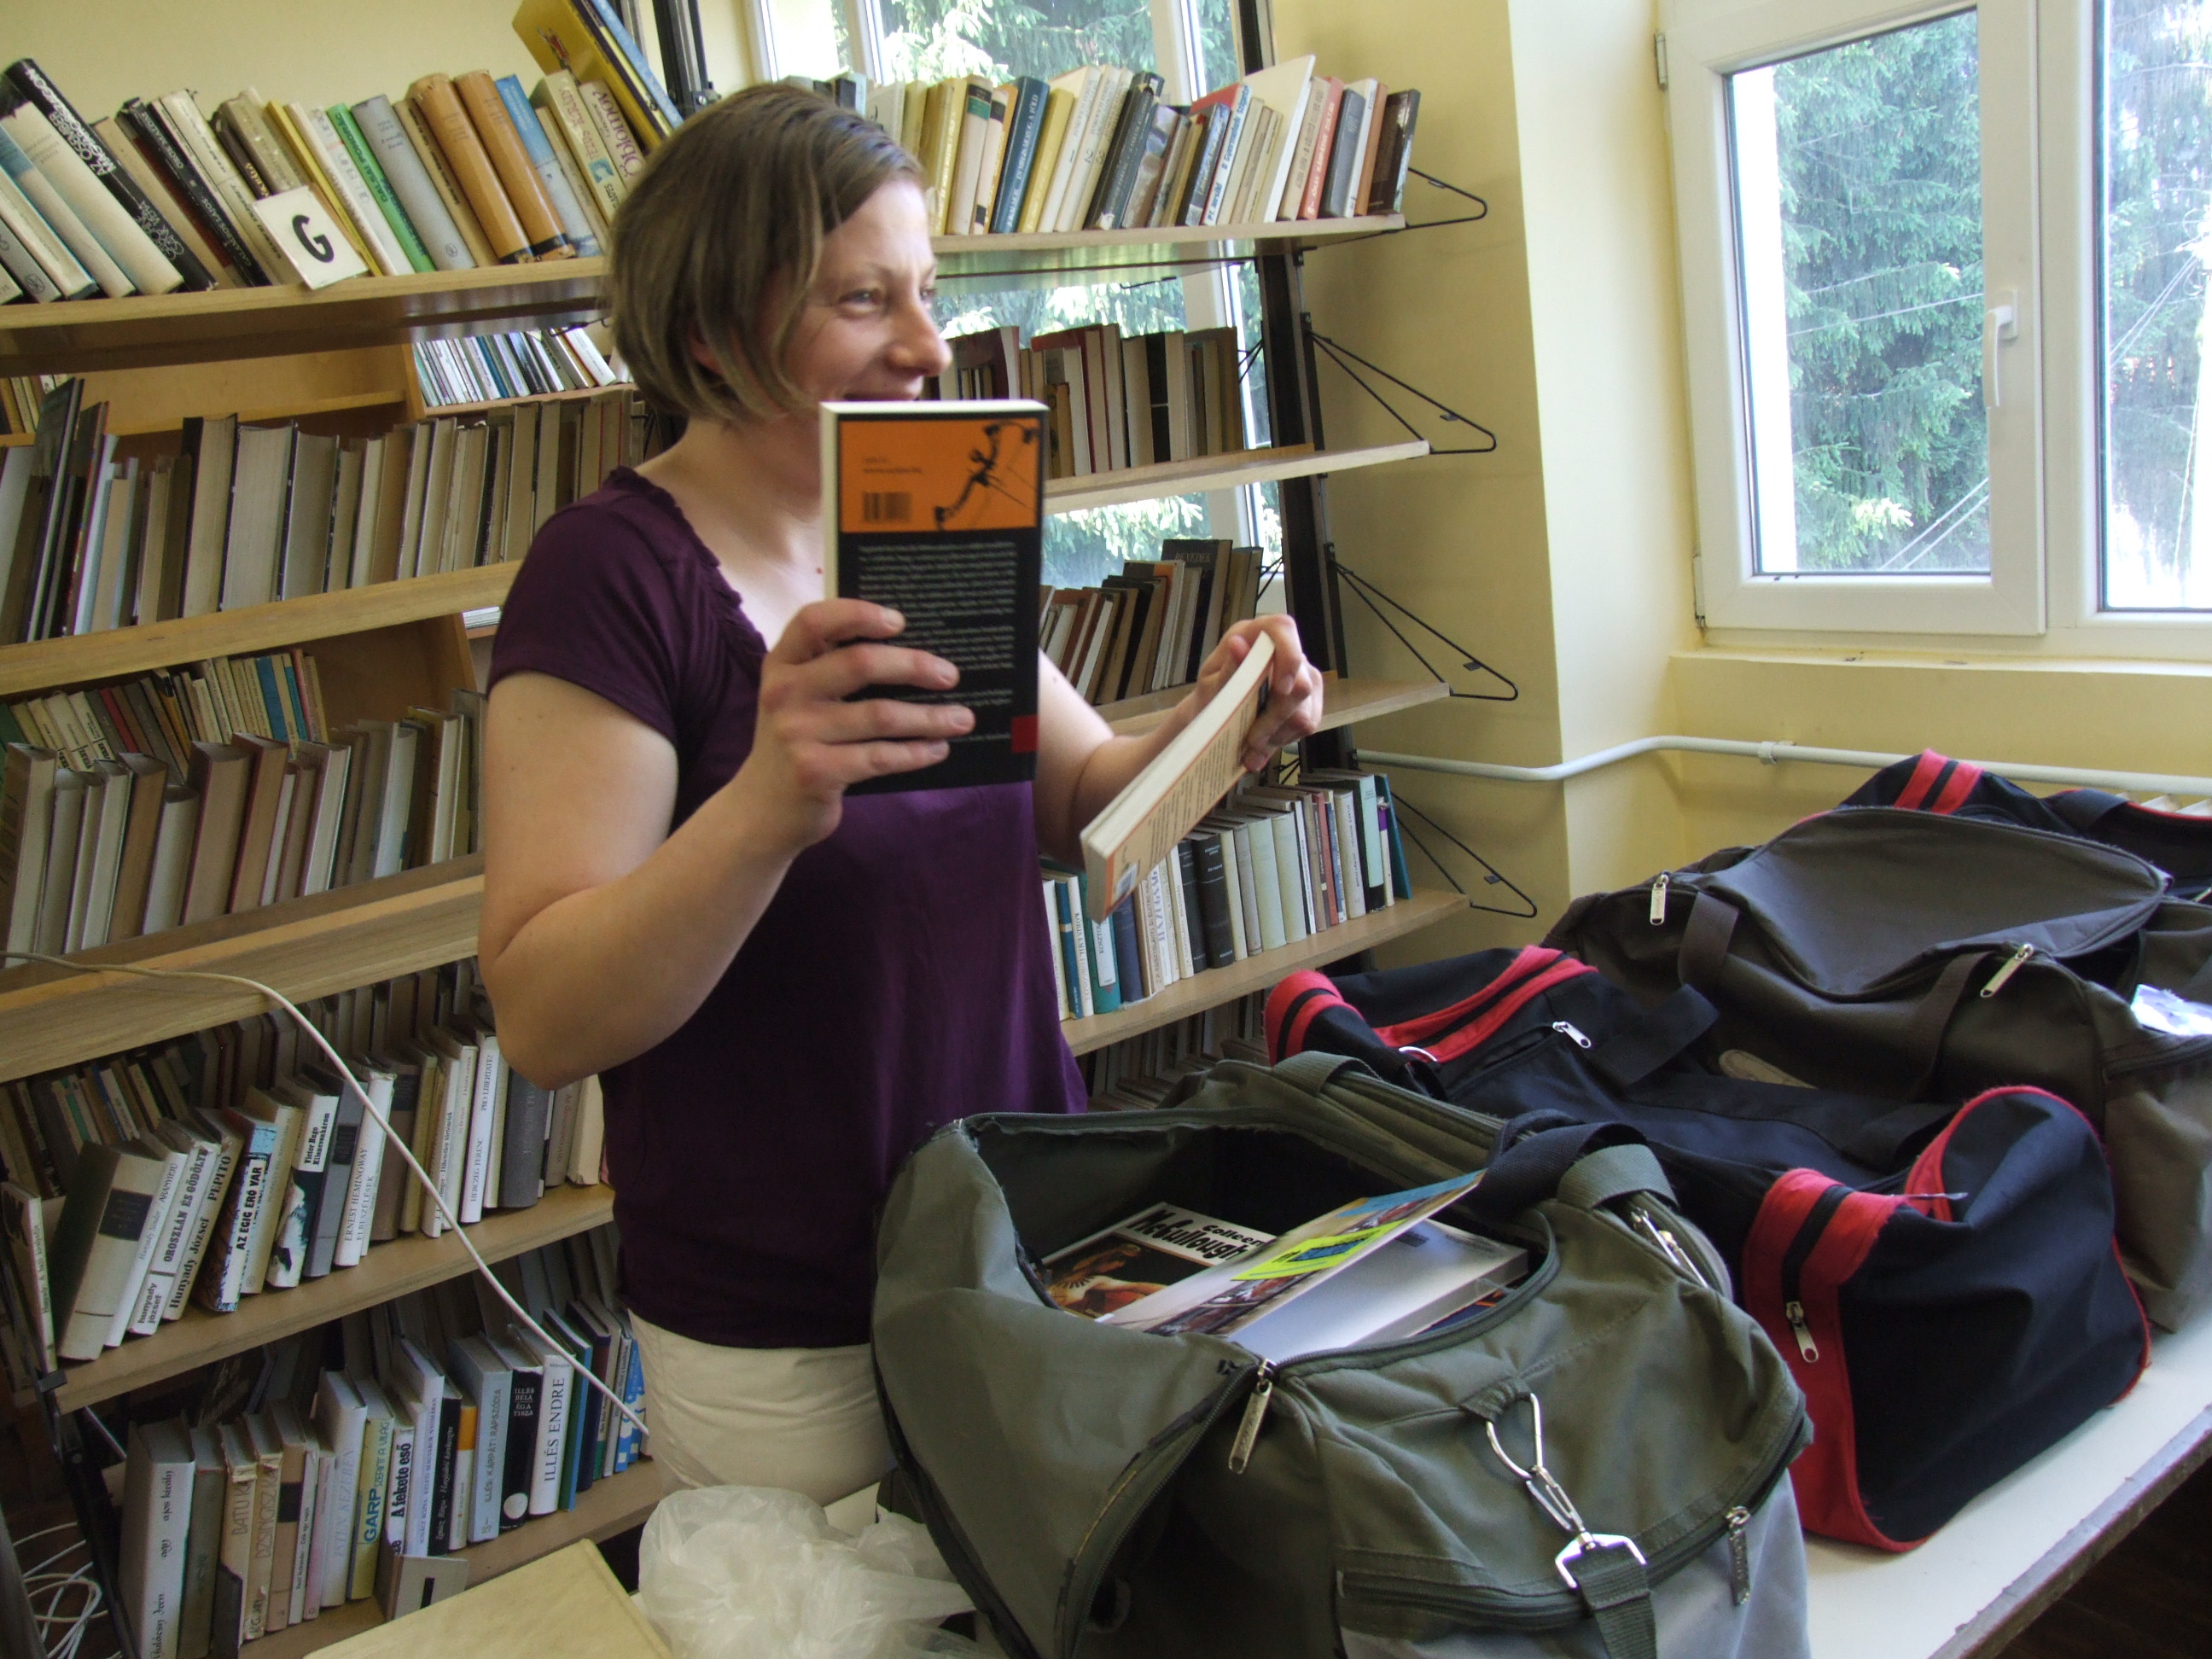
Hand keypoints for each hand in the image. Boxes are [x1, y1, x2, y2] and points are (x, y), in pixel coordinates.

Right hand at [725, 599, 971, 853]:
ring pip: (881, 715)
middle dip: (914, 666)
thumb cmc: (797, 743)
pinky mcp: (815, 772)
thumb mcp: (798, 698)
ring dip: (930, 717)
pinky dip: (916, 752)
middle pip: (861, 663)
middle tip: (950, 675)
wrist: (762, 810)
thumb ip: (832, 669)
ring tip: (962, 718)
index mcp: (782, 663)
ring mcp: (796, 733)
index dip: (859, 614)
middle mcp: (784, 693)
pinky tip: (937, 749)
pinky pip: (880, 756)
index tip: (900, 621)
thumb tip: (912, 652)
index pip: (815, 621)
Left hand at [1186, 615, 1325, 771]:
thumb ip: (1228, 669)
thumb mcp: (1210, 685)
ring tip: (1249, 748)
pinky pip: (1308, 724)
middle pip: (1300, 683)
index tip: (1279, 690)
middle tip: (1250, 740)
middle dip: (1274, 718)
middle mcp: (1285, 650)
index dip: (1288, 657)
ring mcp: (1303, 674)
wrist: (1214, 717)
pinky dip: (1282, 740)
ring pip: (1304, 712)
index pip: (1283, 629)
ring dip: (1275, 735)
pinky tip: (1261, 747)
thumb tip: (1237, 643)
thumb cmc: (1211, 696)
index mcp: (1255, 634)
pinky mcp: (1311, 700)